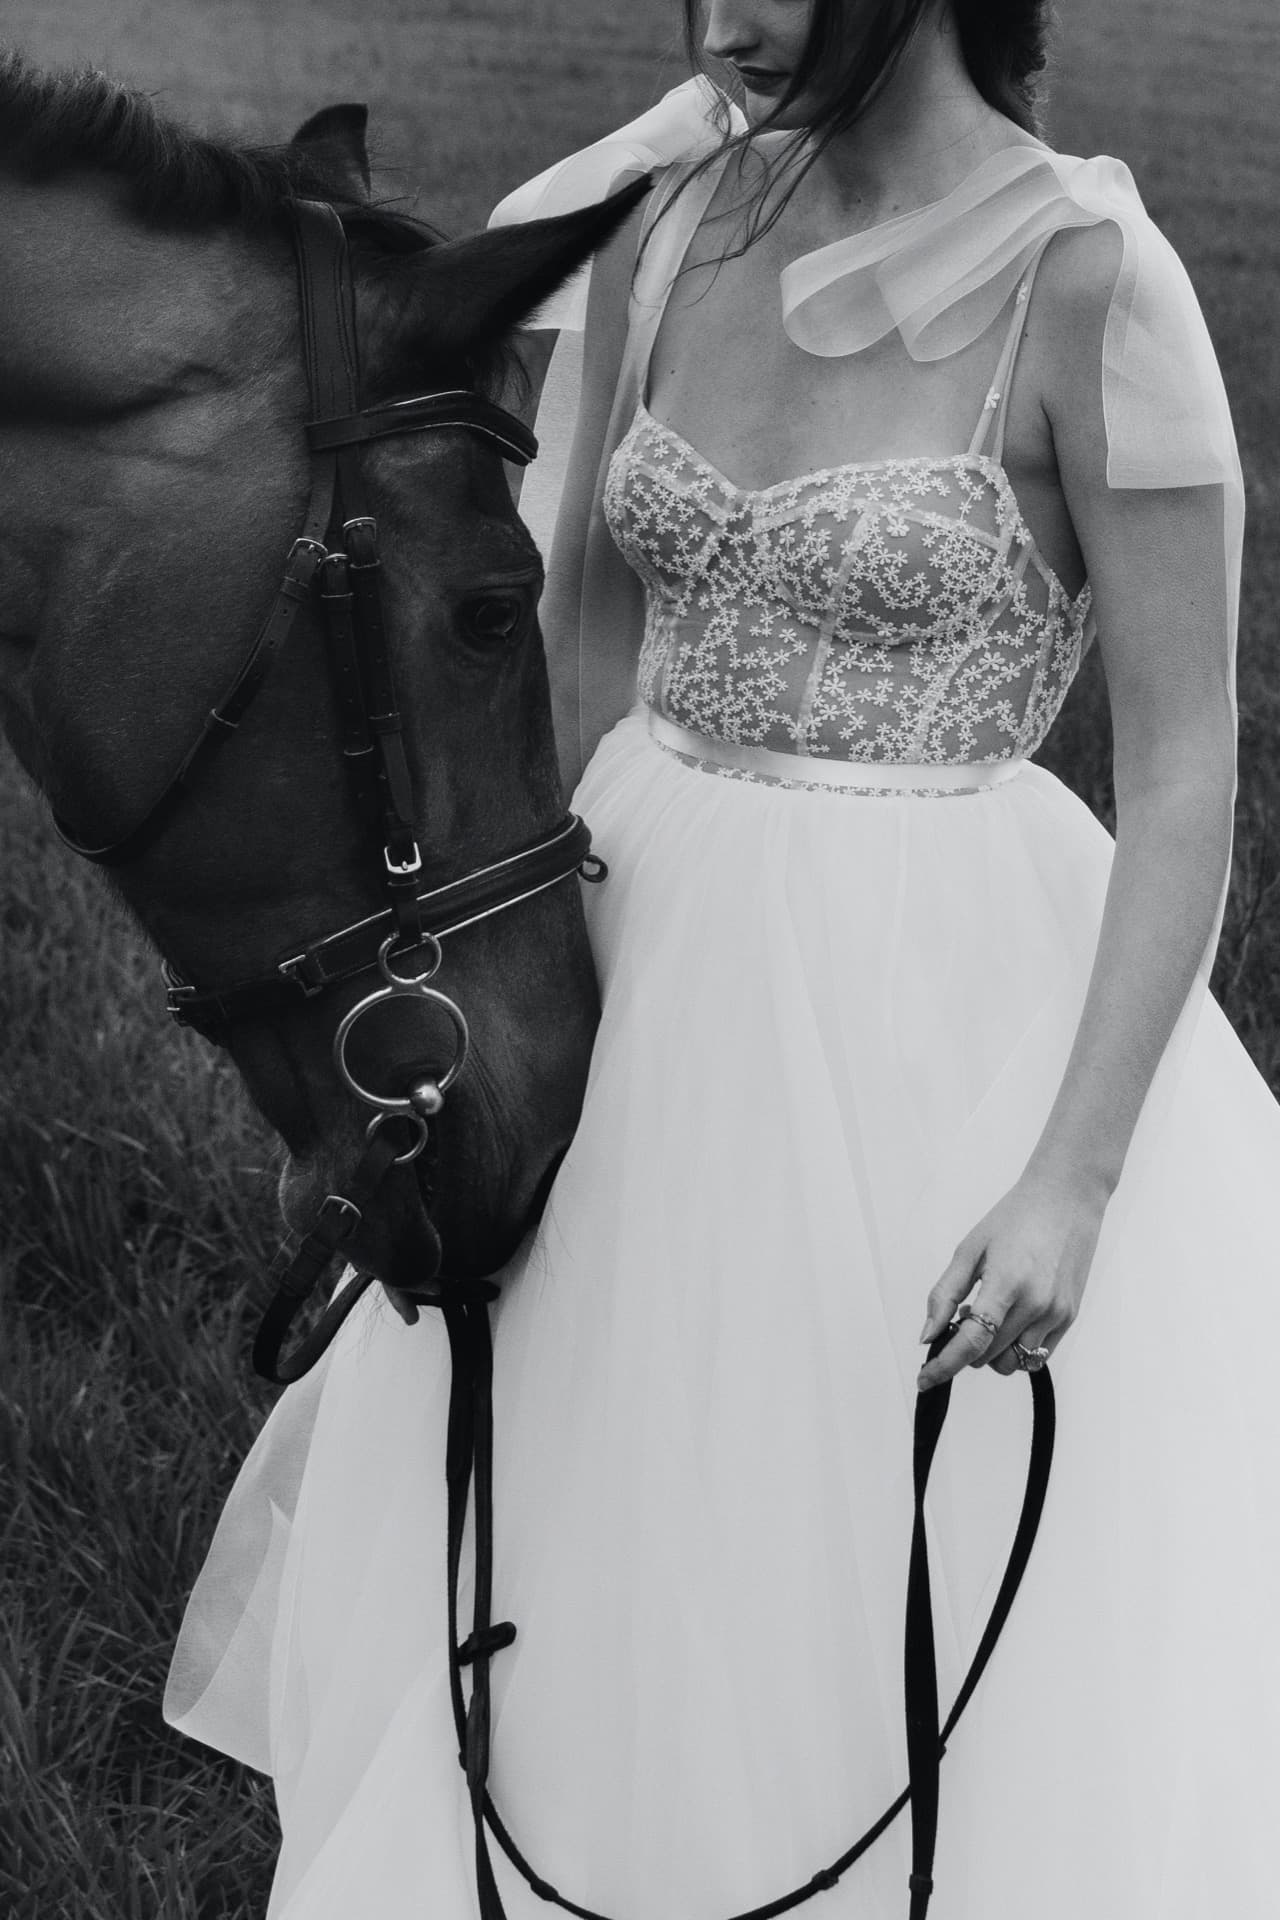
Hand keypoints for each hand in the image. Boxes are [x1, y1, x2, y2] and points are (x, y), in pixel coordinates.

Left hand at [915, 1172, 1107, 1391]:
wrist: (1066, 1198)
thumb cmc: (1016, 1217)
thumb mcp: (970, 1249)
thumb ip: (945, 1294)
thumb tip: (928, 1334)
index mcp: (1006, 1283)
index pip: (971, 1342)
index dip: (943, 1365)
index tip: (925, 1379)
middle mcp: (1036, 1304)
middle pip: (988, 1356)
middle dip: (965, 1349)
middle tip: (963, 1317)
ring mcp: (1057, 1313)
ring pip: (1013, 1363)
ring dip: (991, 1352)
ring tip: (989, 1315)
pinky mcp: (1070, 1317)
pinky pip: (1038, 1356)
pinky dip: (1015, 1349)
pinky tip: (1009, 1321)